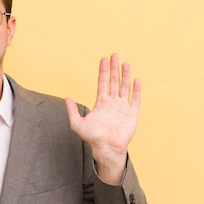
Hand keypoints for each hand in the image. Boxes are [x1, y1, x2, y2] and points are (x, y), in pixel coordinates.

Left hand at [65, 54, 140, 183]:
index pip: (103, 83)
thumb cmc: (92, 138)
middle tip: (115, 55)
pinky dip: (136, 90)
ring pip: (124, 88)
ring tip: (125, 63)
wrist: (105, 148)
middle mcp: (113, 103)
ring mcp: (123, 108)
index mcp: (101, 104)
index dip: (103, 72)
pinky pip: (135, 99)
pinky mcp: (132, 114)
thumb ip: (72, 111)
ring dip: (125, 75)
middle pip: (114, 82)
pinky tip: (136, 80)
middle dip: (114, 69)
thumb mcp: (77, 123)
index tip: (104, 59)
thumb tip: (67, 98)